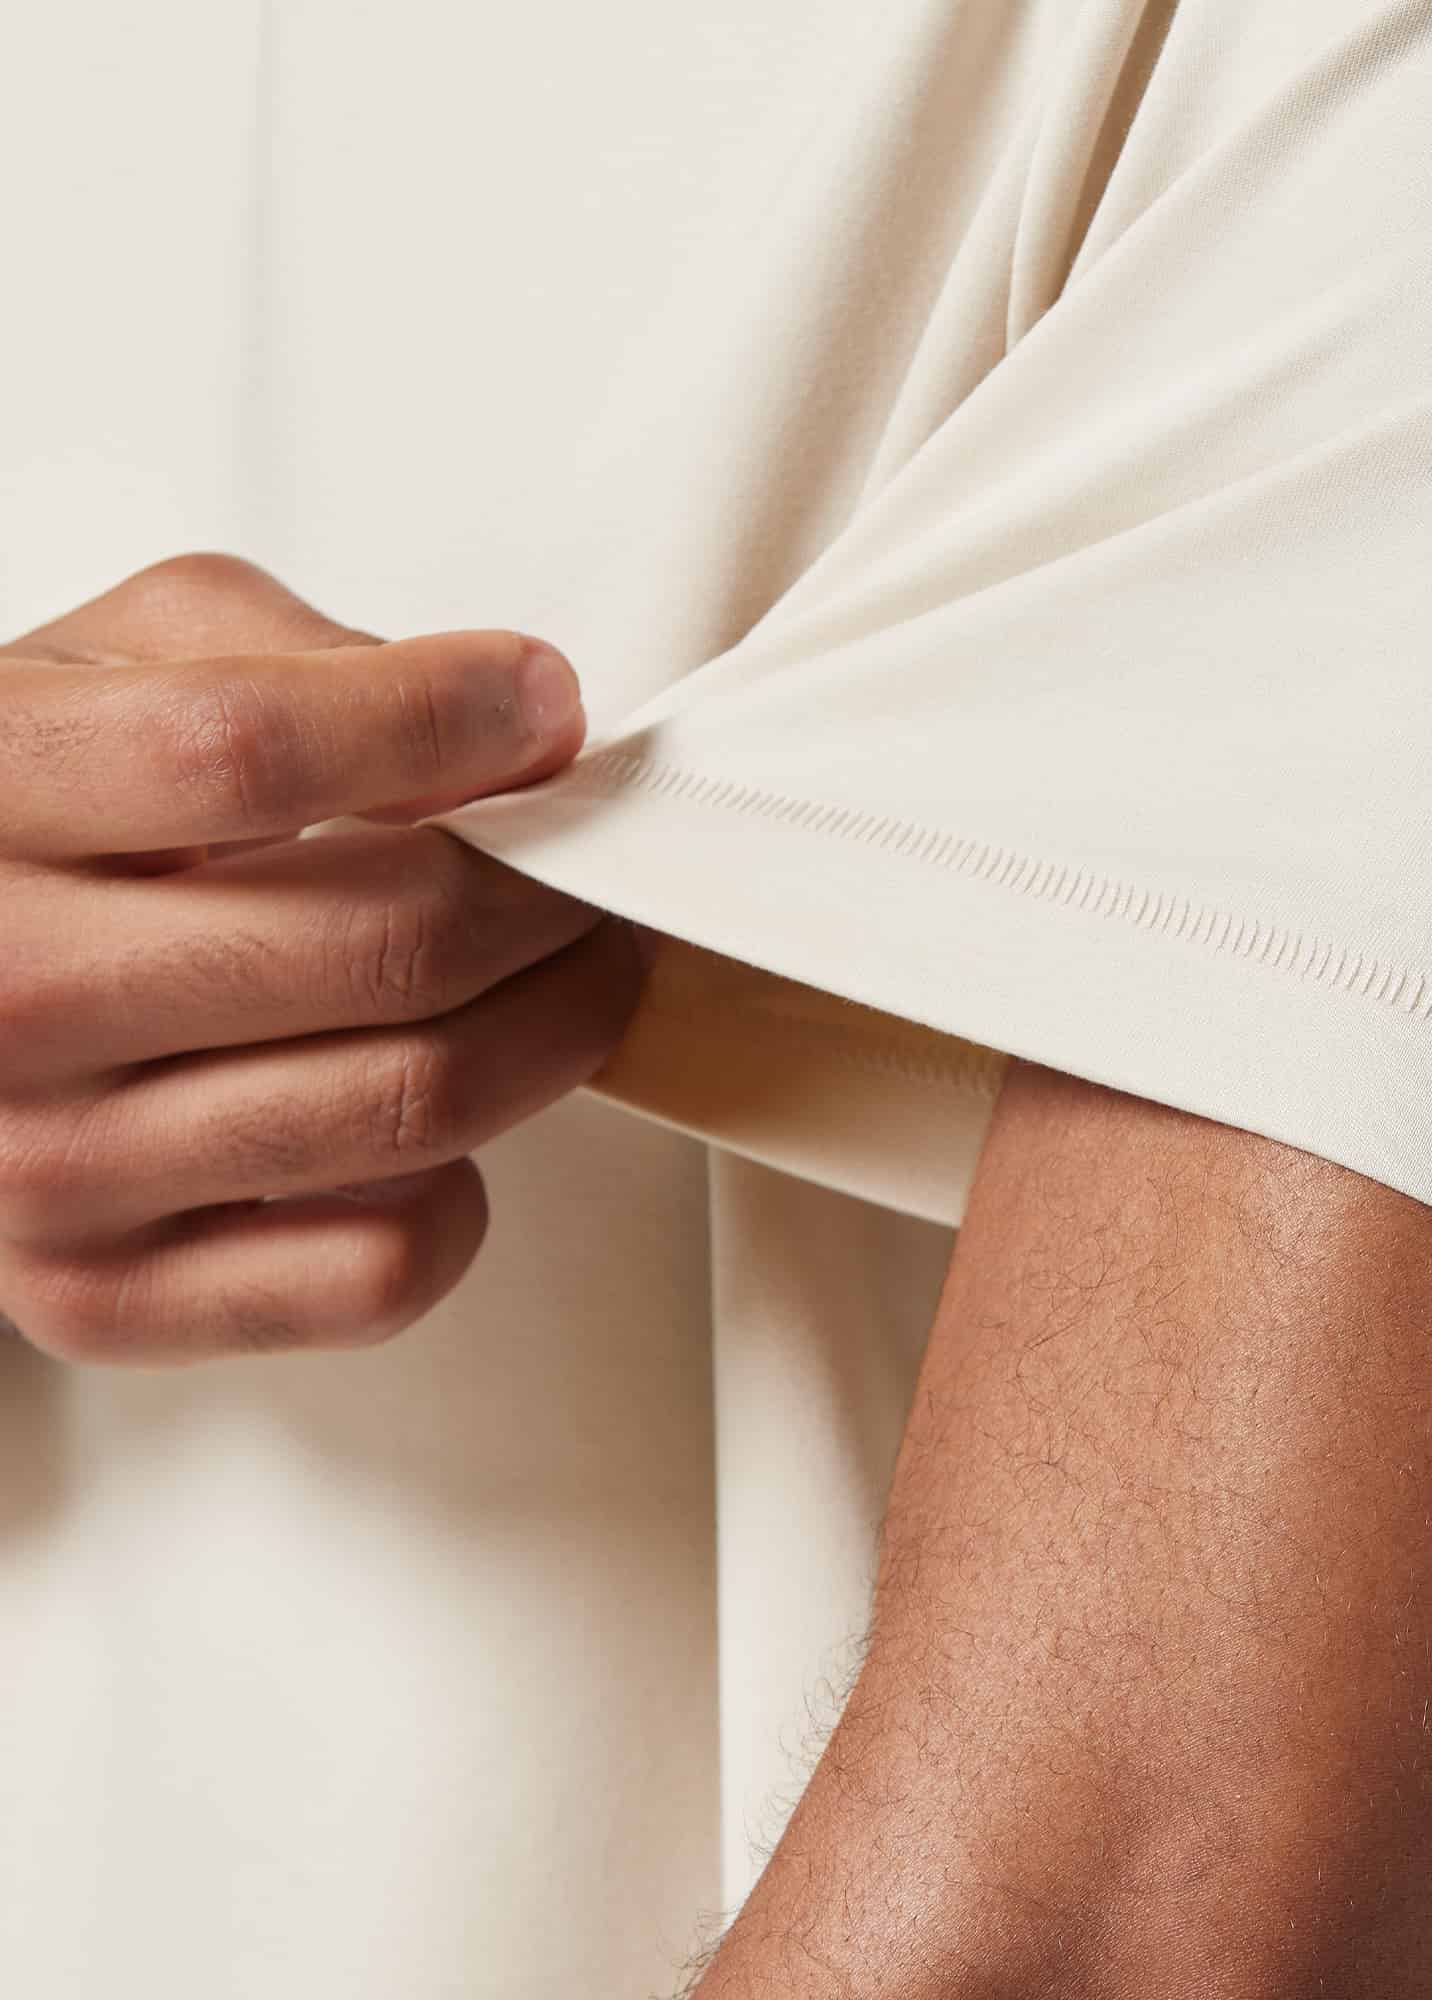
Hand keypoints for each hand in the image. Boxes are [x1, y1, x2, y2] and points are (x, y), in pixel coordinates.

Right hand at [0, 552, 651, 1361]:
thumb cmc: (45, 815)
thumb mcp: (126, 660)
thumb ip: (306, 659)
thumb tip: (522, 726)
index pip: (251, 749)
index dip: (444, 718)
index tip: (539, 707)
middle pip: (391, 946)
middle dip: (552, 895)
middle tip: (589, 872)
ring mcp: (45, 1170)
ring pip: (418, 1103)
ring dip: (557, 1023)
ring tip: (569, 968)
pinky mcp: (104, 1297)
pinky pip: (379, 1266)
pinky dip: (461, 1187)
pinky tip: (431, 1115)